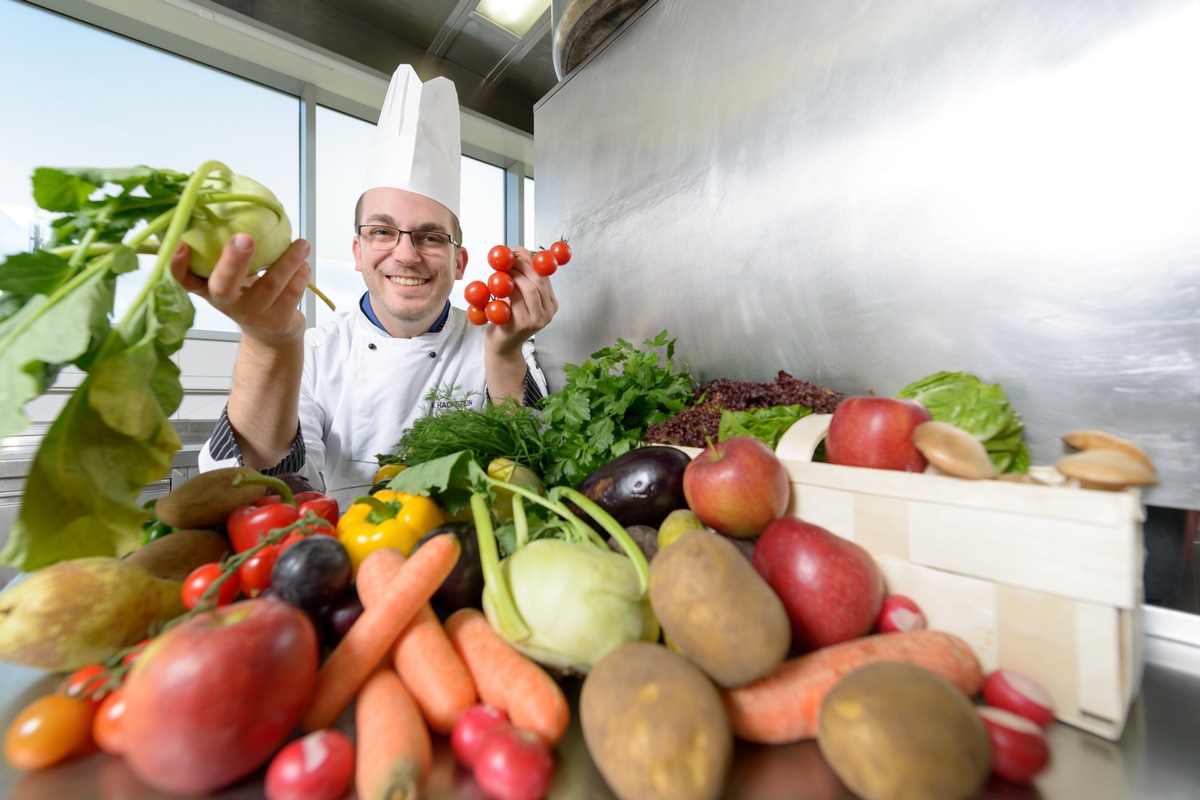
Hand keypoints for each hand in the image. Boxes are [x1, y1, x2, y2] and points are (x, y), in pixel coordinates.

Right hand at [171, 233, 310, 347]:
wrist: (270, 334)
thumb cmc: (246, 295)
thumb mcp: (230, 277)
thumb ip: (226, 251)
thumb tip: (229, 203)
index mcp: (209, 289)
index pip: (185, 280)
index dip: (179, 265)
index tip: (179, 244)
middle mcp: (227, 304)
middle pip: (224, 285)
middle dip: (234, 260)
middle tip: (244, 237)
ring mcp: (253, 315)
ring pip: (269, 285)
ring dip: (288, 261)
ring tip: (302, 244)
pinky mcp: (278, 321)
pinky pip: (292, 294)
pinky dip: (300, 274)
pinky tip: (304, 263)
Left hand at [484, 246, 558, 355]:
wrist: (503, 346)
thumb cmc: (510, 319)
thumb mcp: (520, 298)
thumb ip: (524, 279)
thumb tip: (520, 251)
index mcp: (551, 304)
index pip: (544, 278)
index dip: (532, 261)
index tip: (518, 250)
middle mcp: (548, 313)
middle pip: (539, 282)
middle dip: (523, 266)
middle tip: (508, 258)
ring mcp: (536, 321)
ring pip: (530, 290)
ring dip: (514, 276)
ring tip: (502, 270)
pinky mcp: (522, 326)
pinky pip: (515, 302)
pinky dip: (506, 290)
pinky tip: (497, 286)